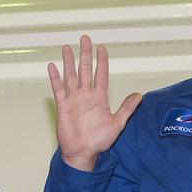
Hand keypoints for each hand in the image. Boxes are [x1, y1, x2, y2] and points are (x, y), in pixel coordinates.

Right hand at [47, 35, 141, 171]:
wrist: (83, 152)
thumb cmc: (99, 141)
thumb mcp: (117, 124)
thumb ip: (126, 108)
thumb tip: (139, 95)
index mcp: (99, 97)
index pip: (101, 74)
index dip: (102, 61)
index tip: (102, 48)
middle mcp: (86, 95)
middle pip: (85, 69)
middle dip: (85, 54)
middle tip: (85, 38)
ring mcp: (73, 99)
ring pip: (70, 75)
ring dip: (69, 61)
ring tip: (67, 47)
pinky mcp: (63, 106)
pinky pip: (58, 89)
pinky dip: (55, 78)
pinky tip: (52, 66)